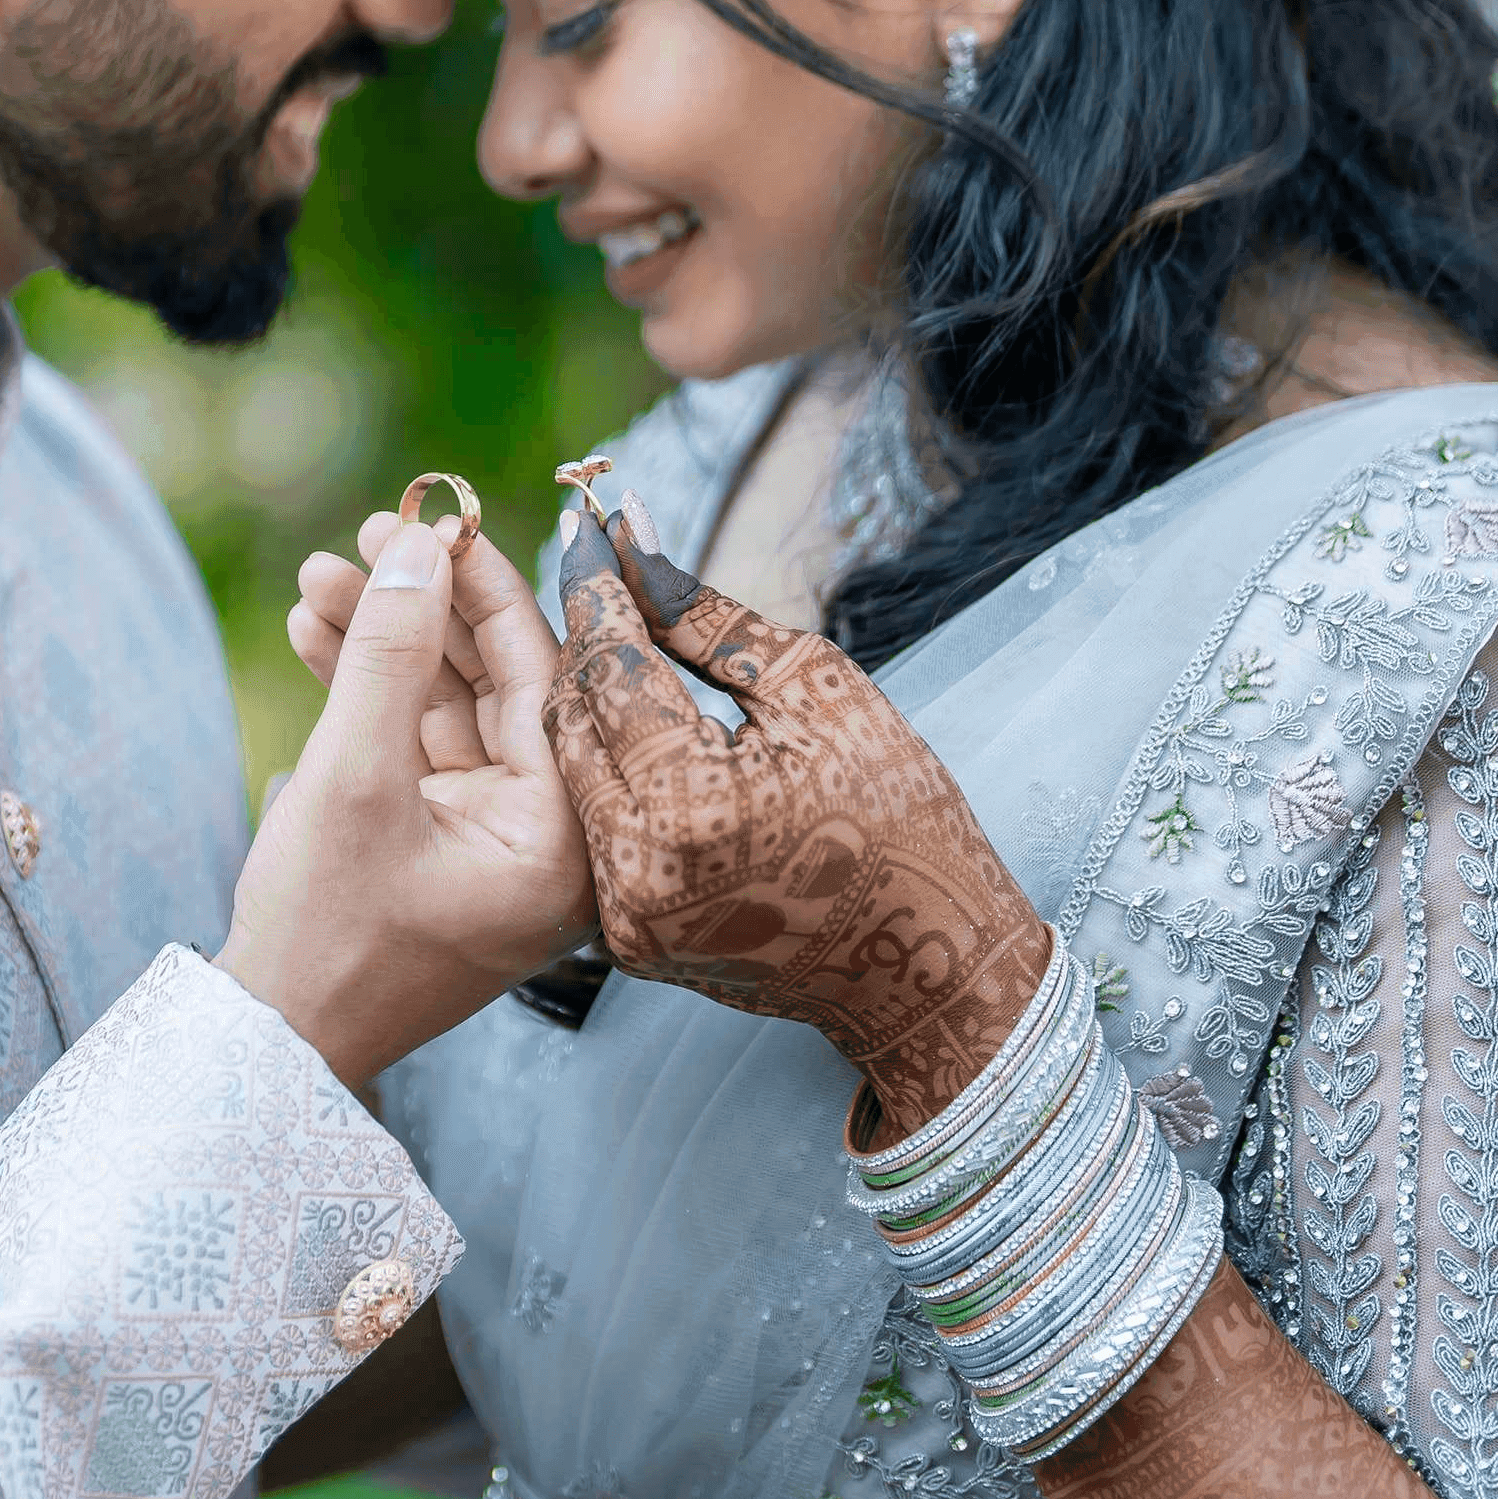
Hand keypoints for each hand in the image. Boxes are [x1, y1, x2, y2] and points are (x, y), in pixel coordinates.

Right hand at [219, 510, 595, 1090]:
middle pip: (494, 682)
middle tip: (361, 537)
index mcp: (563, 836)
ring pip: (448, 705)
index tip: (431, 518)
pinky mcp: (445, 844)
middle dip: (420, 607)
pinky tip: (315, 633)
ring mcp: (495, 841)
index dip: (479, 586)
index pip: (540, 674)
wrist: (269, 1044)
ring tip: (315, 579)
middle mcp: (547, 837)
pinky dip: (369, 692)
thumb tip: (419, 543)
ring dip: (383, 640)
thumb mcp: (354, 777)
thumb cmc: (322, 933)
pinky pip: (418, 745)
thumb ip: (391, 654)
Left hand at [543, 497, 1050, 1140]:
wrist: (927, 970)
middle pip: (572, 722)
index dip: (598, 591)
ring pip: (570, 776)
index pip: (612, 667)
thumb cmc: (899, 816)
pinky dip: (605, 773)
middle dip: (583, 639)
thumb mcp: (817, 692)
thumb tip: (636, 538)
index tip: (592, 528)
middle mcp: (637, 871)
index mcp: (691, 806)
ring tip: (611, 636)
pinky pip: (592, 832)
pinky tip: (627, 723)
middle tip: (592, 568)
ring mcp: (624, 918)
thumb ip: (707, 617)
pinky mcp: (627, 944)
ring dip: (587, 703)